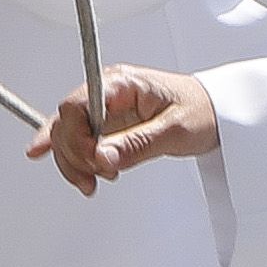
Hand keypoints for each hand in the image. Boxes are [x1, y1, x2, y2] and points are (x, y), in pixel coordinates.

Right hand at [42, 64, 218, 194]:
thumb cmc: (203, 110)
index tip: (96, 162)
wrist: (221, 112)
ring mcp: (105, 109)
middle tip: (97, 178)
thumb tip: (102, 157)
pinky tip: (45, 157)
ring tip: (92, 183)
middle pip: (65, 122)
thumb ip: (136, 144)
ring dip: (72, 160)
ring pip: (67, 133)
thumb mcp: (174, 130)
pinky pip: (78, 137)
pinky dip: (68, 153)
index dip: (78, 137)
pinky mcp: (108, 125)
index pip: (77, 105)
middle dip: (74, 154)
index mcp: (120, 83)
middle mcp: (106, 92)